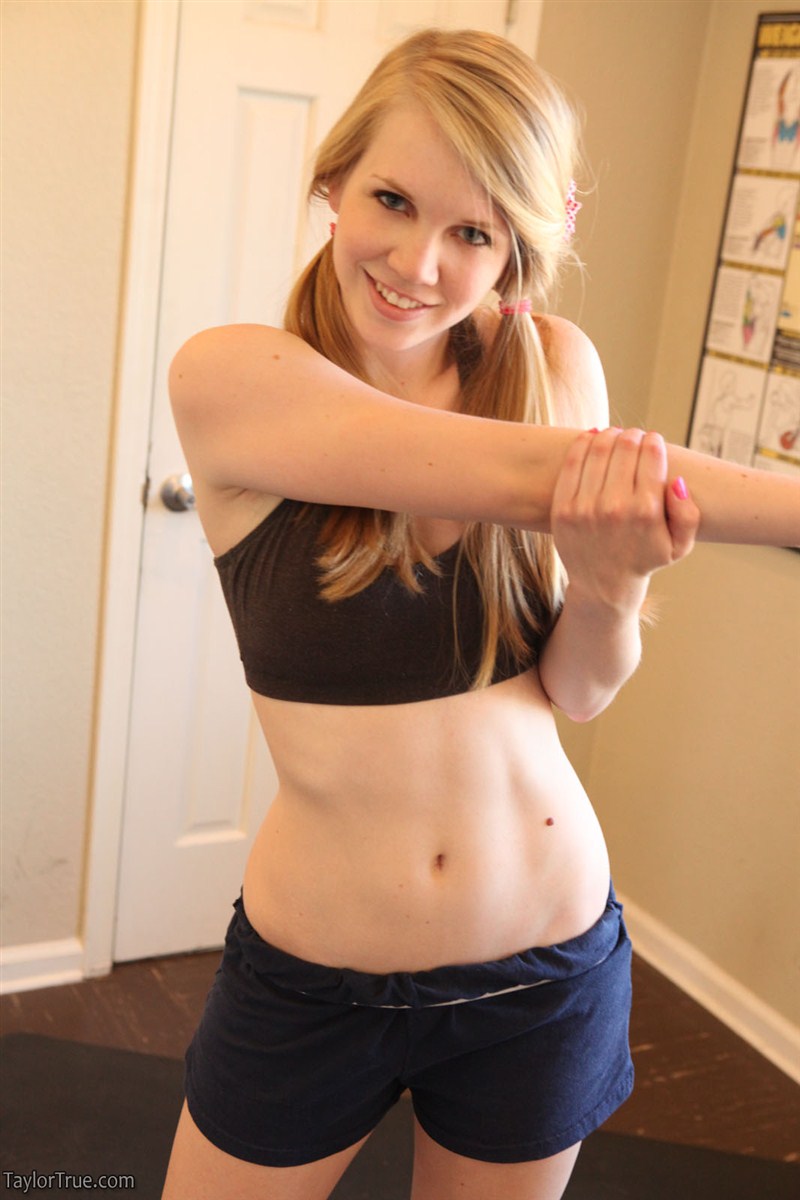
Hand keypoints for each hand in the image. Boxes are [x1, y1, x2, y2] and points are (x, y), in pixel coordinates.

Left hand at [551, 428, 699, 613]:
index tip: (653, 440)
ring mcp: (585, 508)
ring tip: (615, 436)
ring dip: (609, 436)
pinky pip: (572, 464)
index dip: (653, 441)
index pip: (651, 456)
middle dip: (633, 435)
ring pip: (598, 450)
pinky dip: (583, 443)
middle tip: (634, 436)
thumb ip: (688, 515)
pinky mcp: (562, 509)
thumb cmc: (644, 560)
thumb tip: (678, 481)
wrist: (603, 586)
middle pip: (625, 447)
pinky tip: (593, 437)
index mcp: (646, 512)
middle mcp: (615, 508)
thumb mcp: (679, 546)